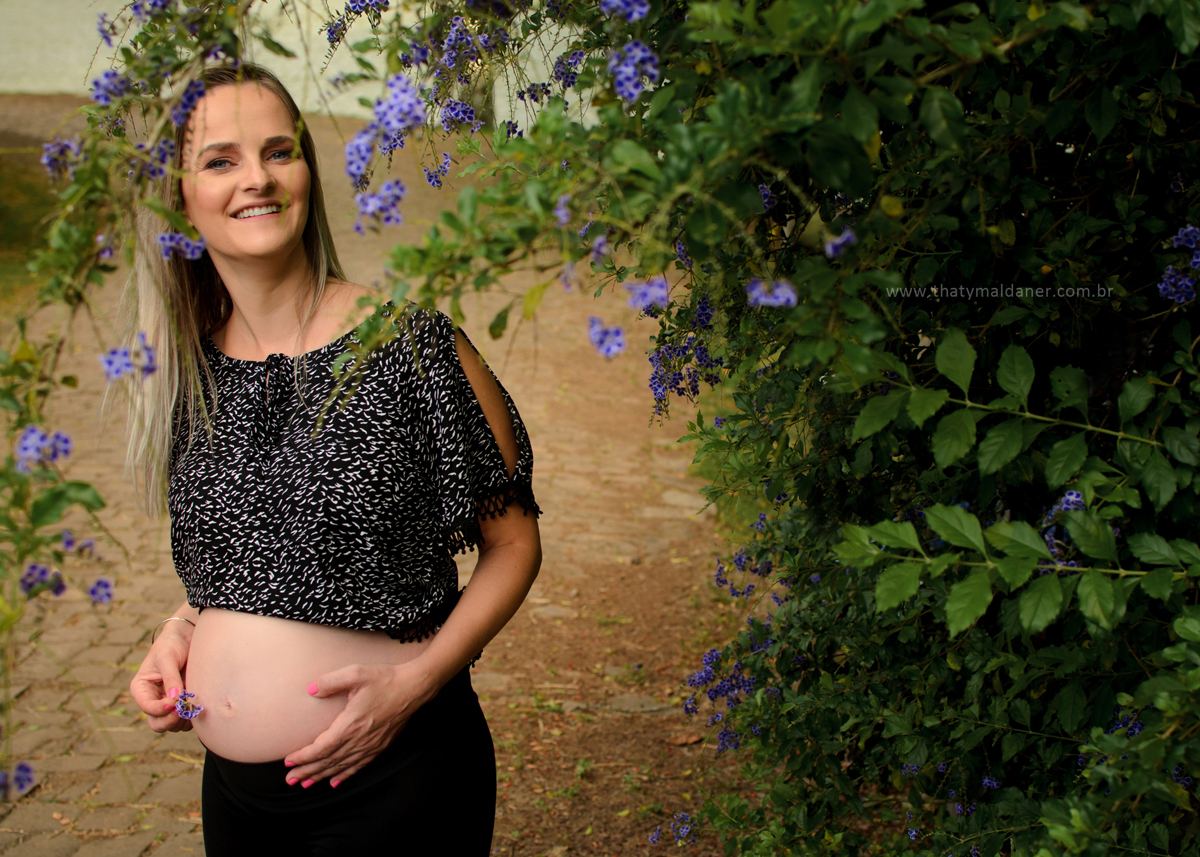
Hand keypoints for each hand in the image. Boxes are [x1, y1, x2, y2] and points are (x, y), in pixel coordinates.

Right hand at [130, 626, 192, 732]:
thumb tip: (175, 699)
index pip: (148, 708)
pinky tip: (199, 703)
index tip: (175, 702)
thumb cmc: (171, 644)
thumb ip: (171, 679)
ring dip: (184, 719)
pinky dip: (193, 717)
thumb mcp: (167, 658)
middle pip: (158, 724)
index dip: (161, 709)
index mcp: (142, 689)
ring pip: (173, 725)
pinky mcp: (183, 704)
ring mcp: (169, 705)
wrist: (187, 638)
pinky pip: (187, 720)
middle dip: (171, 720)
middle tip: (185, 710)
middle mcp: (153, 700)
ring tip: (194, 703)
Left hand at [282, 660, 434, 787]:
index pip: (322, 747)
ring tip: (305, 784)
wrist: (414, 687)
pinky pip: (358, 765)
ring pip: (341, 766)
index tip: (289, 761)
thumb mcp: (356, 673)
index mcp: (351, 724)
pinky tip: (335, 781)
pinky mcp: (380, 746)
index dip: (304, 756)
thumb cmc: (385, 679)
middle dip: (307, 771)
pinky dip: (344, 775)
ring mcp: (371, 745)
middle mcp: (360, 740)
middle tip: (290, 779)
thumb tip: (311, 690)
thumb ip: (330, 681)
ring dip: (322, 776)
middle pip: (328, 761)